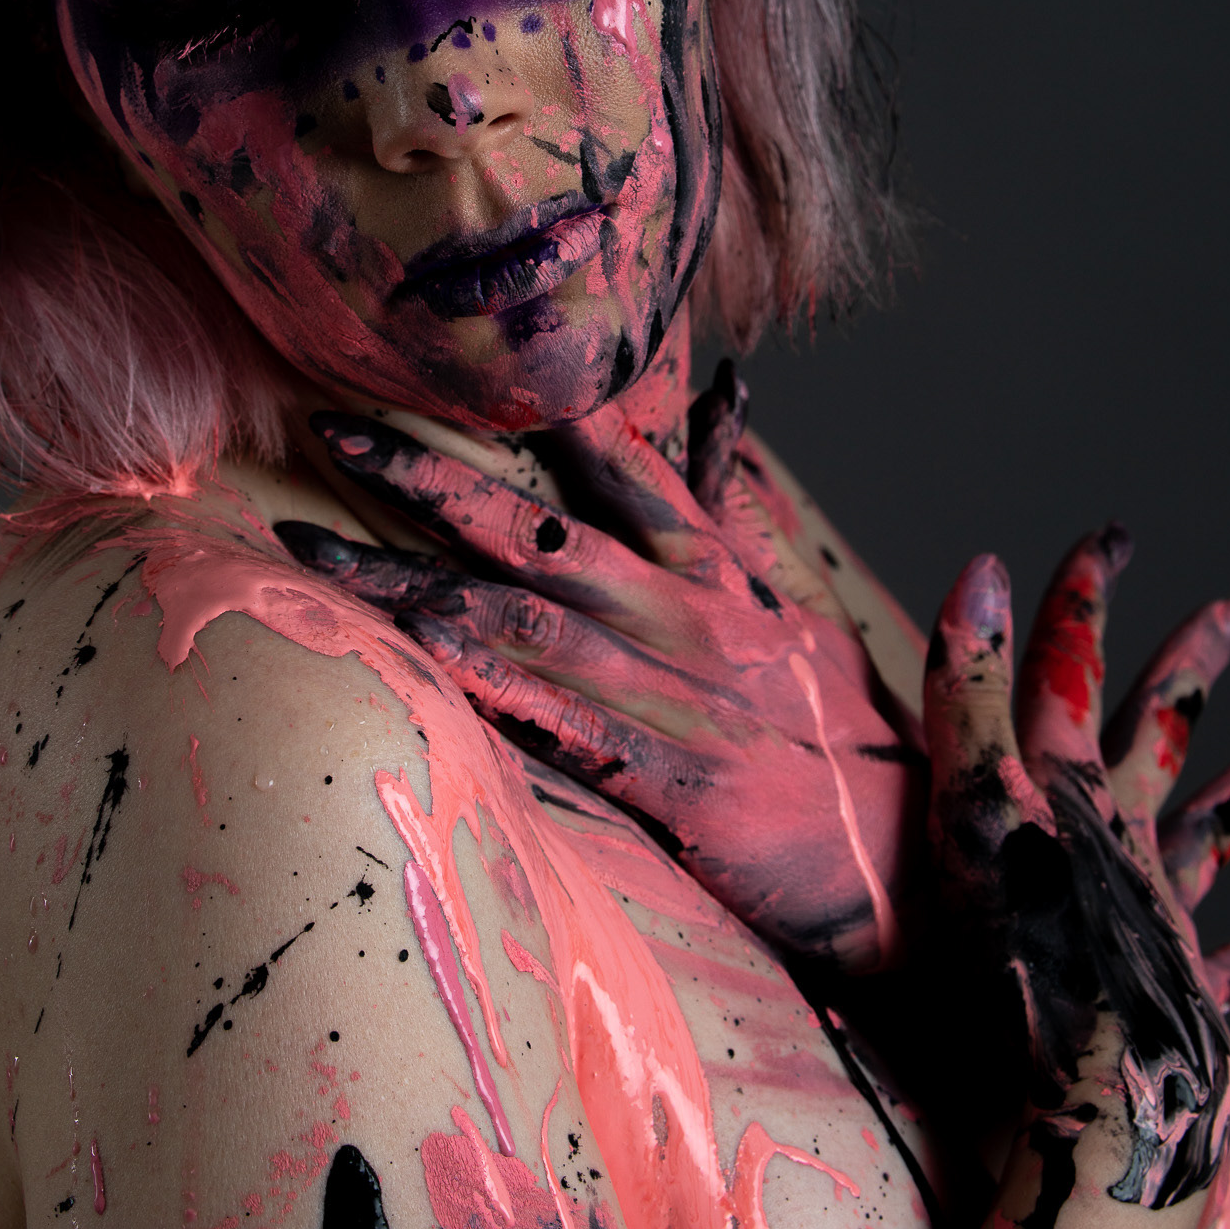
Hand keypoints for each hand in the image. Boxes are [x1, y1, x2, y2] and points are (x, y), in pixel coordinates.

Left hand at [274, 371, 927, 971]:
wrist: (914, 868)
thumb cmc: (852, 740)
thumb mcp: (805, 611)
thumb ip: (746, 517)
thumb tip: (724, 408)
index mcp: (721, 578)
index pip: (626, 469)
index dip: (540, 409)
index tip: (456, 360)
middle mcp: (690, 619)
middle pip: (543, 530)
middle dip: (432, 478)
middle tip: (334, 428)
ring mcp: (679, 696)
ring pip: (526, 617)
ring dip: (414, 578)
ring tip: (316, 546)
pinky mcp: (673, 780)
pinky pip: (560, 720)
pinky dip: (490, 680)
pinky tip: (417, 650)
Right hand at [925, 531, 1229, 1228]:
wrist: (1101, 1095)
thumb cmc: (1026, 955)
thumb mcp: (977, 805)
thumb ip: (971, 693)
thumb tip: (980, 568)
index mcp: (1072, 789)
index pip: (1073, 669)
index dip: (1083, 598)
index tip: (1107, 536)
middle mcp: (1126, 838)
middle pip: (1161, 731)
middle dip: (1186, 665)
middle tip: (1228, 611)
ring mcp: (1164, 912)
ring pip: (1214, 833)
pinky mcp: (1187, 992)